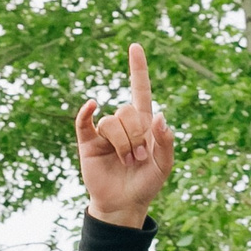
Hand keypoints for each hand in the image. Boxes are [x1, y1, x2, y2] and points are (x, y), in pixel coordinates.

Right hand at [76, 44, 172, 228]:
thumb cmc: (146, 184)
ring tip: (127, 161)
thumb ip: (166, 142)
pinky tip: (92, 105)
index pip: (140, 90)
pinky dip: (86, 112)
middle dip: (136, 135)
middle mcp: (124, 124)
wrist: (123, 205)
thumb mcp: (164, 166)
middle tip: (139, 158)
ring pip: (112, 121)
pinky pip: (85, 121)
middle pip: (128, 111)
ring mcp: (105, 132)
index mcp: (144, 124)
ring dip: (123, 143)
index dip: (138, 69)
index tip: (135, 46)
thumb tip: (160, 117)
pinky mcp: (88, 141)